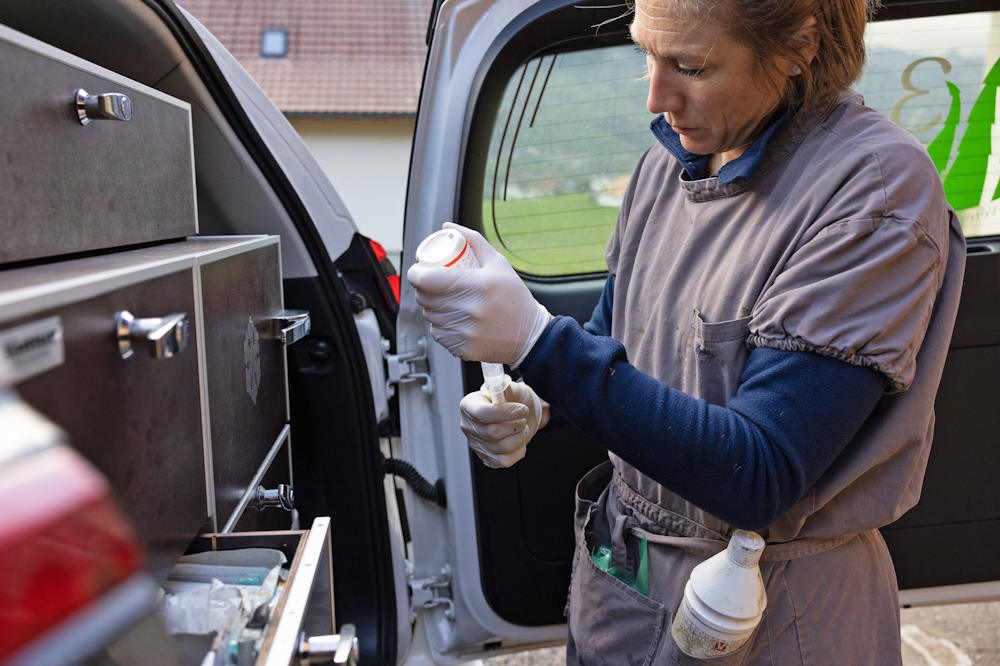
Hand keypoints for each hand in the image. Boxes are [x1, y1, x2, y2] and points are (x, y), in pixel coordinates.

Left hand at [407, 223, 551, 365]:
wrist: (530, 335)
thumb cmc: (514, 297)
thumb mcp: (498, 263)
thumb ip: (472, 241)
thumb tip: (448, 227)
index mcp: (477, 284)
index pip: (426, 279)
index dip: (416, 273)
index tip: (419, 271)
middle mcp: (469, 309)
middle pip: (424, 298)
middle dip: (423, 289)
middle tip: (433, 284)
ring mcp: (465, 331)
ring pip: (430, 316)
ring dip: (432, 307)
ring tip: (446, 301)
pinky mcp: (463, 348)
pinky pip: (438, 334)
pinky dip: (441, 326)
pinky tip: (454, 320)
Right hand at [460, 381, 549, 467]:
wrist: (519, 413)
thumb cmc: (512, 399)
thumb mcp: (510, 388)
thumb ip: (506, 388)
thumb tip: (502, 386)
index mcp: (469, 405)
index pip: (482, 413)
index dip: (505, 413)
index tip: (522, 409)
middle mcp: (468, 426)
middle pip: (492, 432)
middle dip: (515, 425)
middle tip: (523, 417)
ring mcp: (476, 444)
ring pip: (501, 448)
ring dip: (520, 437)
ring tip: (523, 427)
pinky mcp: (486, 458)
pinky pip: (504, 461)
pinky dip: (518, 451)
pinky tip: (519, 440)